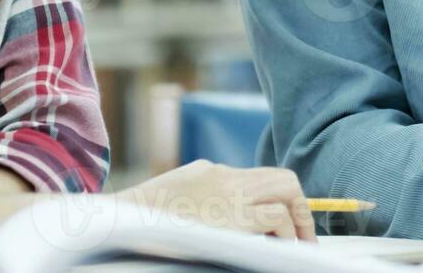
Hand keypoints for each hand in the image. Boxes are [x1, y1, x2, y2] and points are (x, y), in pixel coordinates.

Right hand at [117, 159, 316, 240]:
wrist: (118, 221)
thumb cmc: (139, 220)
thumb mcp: (173, 199)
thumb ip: (201, 197)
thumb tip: (229, 221)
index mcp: (210, 172)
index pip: (259, 176)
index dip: (280, 198)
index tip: (288, 220)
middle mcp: (224, 177)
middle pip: (281, 178)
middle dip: (300, 205)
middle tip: (305, 235)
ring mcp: (229, 194)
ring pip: (286, 189)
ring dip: (299, 218)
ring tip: (301, 244)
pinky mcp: (230, 219)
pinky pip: (275, 216)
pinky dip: (287, 231)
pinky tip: (282, 250)